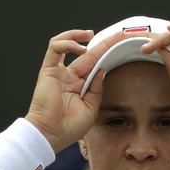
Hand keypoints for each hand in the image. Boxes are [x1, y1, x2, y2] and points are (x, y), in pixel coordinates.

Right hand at [25, 29, 125, 151]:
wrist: (51, 134)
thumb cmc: (69, 127)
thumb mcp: (91, 108)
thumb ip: (97, 89)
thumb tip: (102, 70)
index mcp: (79, 85)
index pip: (96, 64)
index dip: (108, 54)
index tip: (122, 45)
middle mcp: (69, 76)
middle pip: (87, 54)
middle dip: (103, 43)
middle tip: (119, 34)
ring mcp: (58, 72)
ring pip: (66, 45)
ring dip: (77, 36)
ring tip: (91, 35)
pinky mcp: (48, 70)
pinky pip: (54, 49)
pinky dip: (67, 43)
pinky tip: (80, 47)